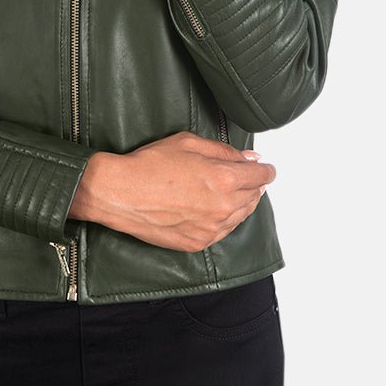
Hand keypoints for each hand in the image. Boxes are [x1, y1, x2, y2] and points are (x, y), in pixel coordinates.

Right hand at [69, 132, 275, 252]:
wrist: (120, 193)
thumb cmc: (148, 165)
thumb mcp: (188, 143)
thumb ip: (224, 151)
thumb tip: (249, 159)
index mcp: (224, 178)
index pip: (261, 176)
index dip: (265, 170)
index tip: (264, 168)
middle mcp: (223, 207)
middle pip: (254, 196)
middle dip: (253, 185)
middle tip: (244, 177)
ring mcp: (211, 228)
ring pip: (241, 216)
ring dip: (240, 202)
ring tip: (226, 192)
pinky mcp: (197, 243)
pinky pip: (223, 232)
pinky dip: (224, 220)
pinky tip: (212, 209)